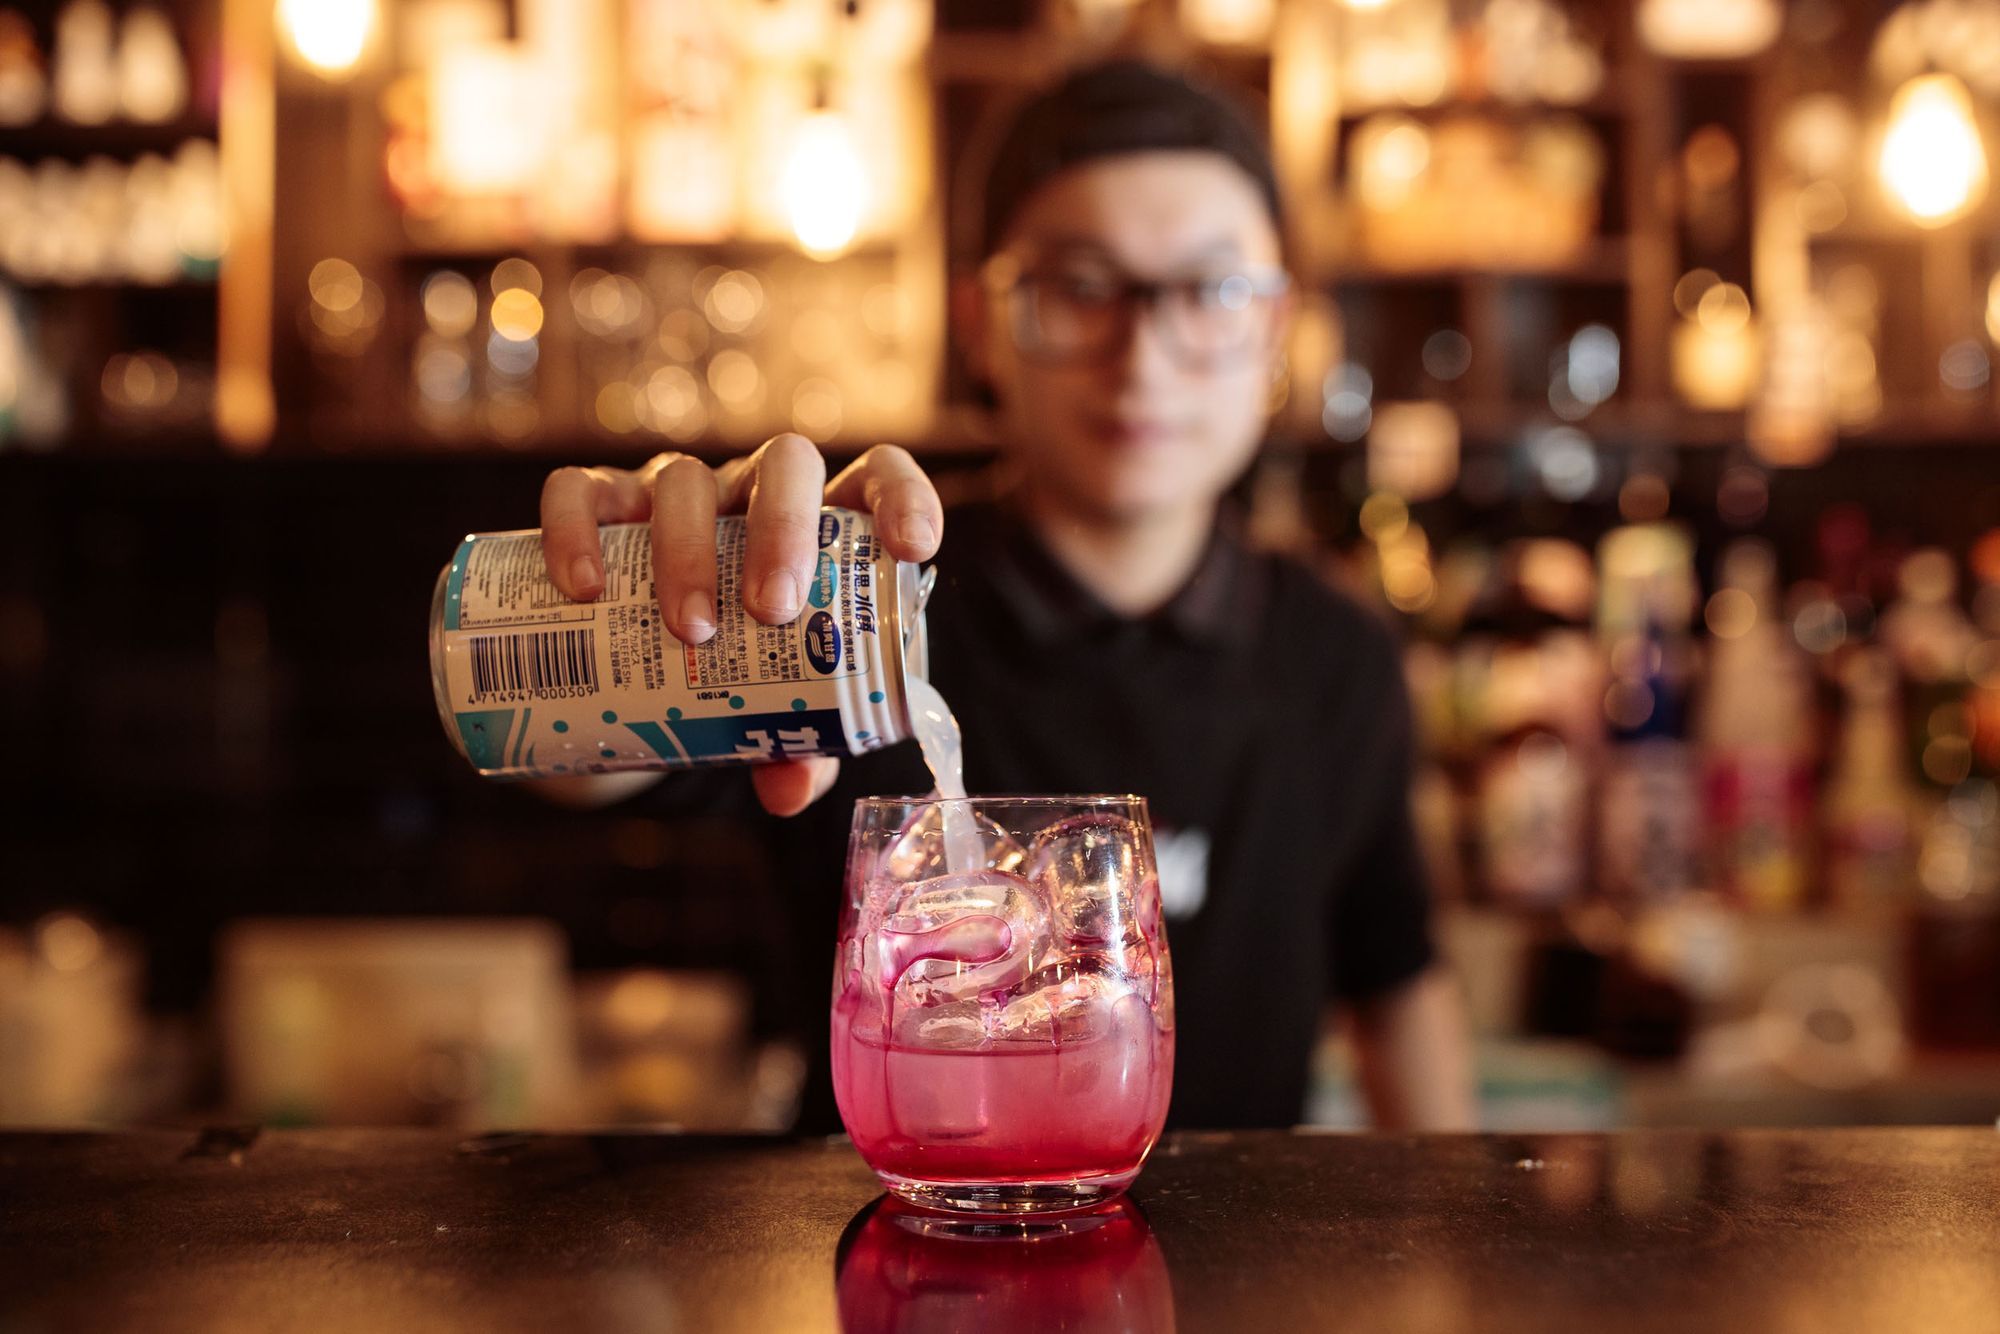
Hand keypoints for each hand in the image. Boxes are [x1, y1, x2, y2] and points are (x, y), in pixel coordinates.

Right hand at [537, 435, 942, 815]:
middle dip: (783, 529)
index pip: (878, 477)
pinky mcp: (602, 503)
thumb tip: (789, 790)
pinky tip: (583, 591)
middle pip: (783, 465)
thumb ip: (796, 746)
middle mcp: (753, 493)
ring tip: (689, 632)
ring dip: (687, 550)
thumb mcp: (774, 715)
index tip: (912, 547)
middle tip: (772, 609)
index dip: (903, 498)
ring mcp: (677, 490)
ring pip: (685, 480)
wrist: (636, 677)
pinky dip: (579, 530)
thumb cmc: (736, 678)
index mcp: (821, 528)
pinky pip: (583, 491)